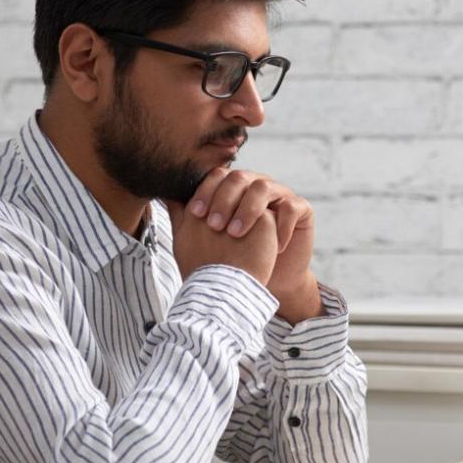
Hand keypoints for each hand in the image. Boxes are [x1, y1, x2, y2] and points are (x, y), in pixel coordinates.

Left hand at [185, 168, 321, 321]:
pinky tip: (271, 244)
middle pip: (241, 177)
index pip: (218, 177)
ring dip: (248, 210)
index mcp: (233, 188)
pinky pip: (294, 207)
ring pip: (265, 187)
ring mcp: (280, 196)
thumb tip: (160, 195)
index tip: (194, 214)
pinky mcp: (302, 211)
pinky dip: (281, 225)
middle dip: (225, 200)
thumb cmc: (228, 259)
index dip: (206, 191)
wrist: (258, 286)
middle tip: (214, 225)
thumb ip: (183, 214)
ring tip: (236, 234)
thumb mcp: (202, 235)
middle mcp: (256, 186)